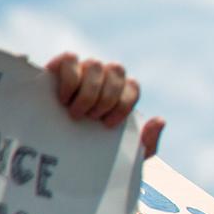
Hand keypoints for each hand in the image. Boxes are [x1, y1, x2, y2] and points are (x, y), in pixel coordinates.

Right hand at [46, 52, 164, 156]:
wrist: (54, 154)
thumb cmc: (91, 150)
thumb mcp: (122, 154)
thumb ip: (147, 143)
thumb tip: (159, 121)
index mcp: (120, 93)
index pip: (133, 86)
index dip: (123, 104)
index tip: (108, 125)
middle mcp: (103, 77)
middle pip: (117, 70)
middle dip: (107, 98)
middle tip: (92, 118)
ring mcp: (81, 69)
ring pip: (95, 64)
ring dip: (89, 91)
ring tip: (77, 113)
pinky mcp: (58, 66)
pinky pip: (70, 59)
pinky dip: (70, 78)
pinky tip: (64, 99)